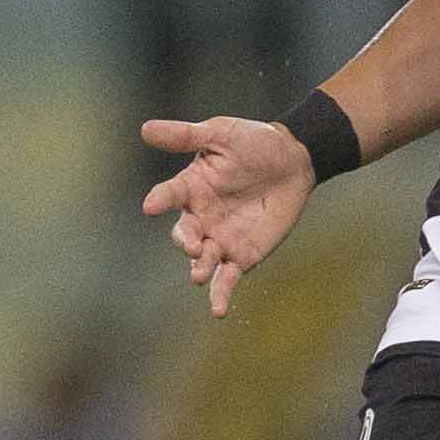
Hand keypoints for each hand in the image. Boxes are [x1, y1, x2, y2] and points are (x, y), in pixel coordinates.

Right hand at [140, 117, 314, 317]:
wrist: (294, 161)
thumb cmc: (254, 143)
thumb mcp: (220, 133)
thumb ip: (185, 136)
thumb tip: (145, 129)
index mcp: (190, 187)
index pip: (169, 195)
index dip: (159, 200)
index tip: (150, 206)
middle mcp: (200, 217)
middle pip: (184, 234)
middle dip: (185, 241)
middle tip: (192, 245)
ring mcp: (219, 239)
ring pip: (203, 260)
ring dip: (200, 268)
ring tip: (200, 275)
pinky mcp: (242, 256)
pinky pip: (227, 279)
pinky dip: (221, 295)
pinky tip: (219, 310)